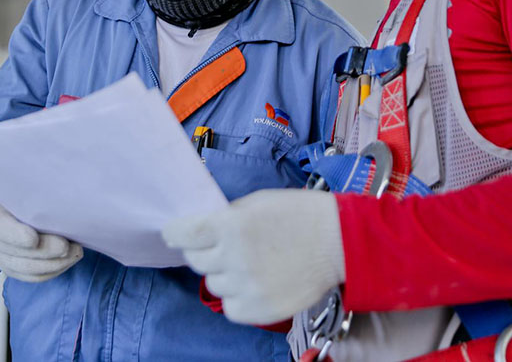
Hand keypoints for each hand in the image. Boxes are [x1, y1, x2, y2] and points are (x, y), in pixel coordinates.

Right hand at [0, 196, 82, 281]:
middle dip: (46, 252)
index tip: (34, 238)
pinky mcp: (12, 271)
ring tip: (75, 252)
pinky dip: (53, 271)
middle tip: (69, 246)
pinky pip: (33, 277)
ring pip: (28, 270)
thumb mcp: (17, 187)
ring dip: (55, 264)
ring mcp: (0, 260)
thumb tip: (58, 189)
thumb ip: (32, 192)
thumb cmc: (13, 194)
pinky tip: (69, 260)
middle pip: (18, 255)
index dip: (17, 237)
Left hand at [162, 189, 344, 324]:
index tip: (172, 234)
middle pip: (196, 261)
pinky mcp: (263, 309)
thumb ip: (226, 218)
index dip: (174, 233)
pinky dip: (235, 298)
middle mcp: (236, 257)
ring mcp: (249, 286)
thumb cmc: (299, 214)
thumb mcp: (256, 202)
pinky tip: (250, 283)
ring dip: (221, 274)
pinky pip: (231, 308)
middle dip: (201, 252)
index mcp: (231, 225)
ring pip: (213, 285)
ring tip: (243, 264)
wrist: (339, 241)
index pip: (184, 234)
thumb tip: (201, 231)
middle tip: (216, 246)